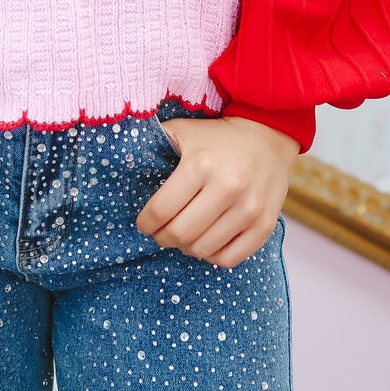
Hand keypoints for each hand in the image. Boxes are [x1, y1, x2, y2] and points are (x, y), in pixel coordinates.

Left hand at [135, 115, 298, 266]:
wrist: (268, 134)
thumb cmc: (218, 136)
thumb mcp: (184, 131)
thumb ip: (154, 144)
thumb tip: (121, 163)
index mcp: (201, 165)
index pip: (161, 210)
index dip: (146, 223)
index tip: (144, 223)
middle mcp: (227, 188)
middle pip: (180, 234)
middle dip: (163, 238)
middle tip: (161, 232)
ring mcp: (249, 209)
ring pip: (203, 250)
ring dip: (186, 247)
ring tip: (184, 234)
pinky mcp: (265, 225)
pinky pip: (230, 259)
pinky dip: (212, 256)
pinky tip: (206, 242)